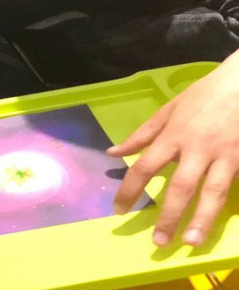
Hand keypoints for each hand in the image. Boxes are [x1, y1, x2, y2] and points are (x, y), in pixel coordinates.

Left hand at [109, 56, 238, 246]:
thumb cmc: (203, 96)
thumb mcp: (169, 110)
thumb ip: (142, 135)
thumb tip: (112, 153)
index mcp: (173, 135)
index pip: (145, 167)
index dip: (129, 190)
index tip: (119, 210)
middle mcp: (197, 148)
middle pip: (179, 186)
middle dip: (167, 215)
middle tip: (158, 242)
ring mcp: (224, 155)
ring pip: (212, 193)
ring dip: (201, 220)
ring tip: (190, 242)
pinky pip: (236, 185)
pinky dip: (229, 204)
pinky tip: (221, 224)